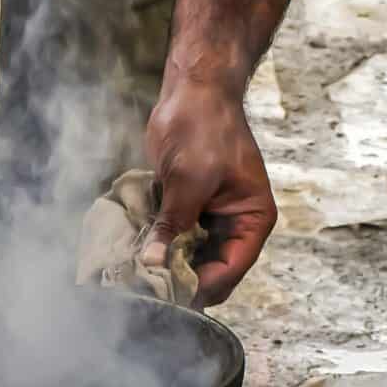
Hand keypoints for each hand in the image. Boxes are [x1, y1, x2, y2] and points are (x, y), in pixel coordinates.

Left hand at [142, 0, 287, 303]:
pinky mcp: (187, 208)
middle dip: (181, 278)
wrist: (193, 90)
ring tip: (136, 276)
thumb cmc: (204, 128)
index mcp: (252, 220)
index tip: (166, 296)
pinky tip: (134, 253)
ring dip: (166, 263)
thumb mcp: (190, 180)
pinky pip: (174, 238)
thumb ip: (174, 224)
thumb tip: (154, 263)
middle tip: (145, 290)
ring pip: (189, 257)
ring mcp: (211, 218)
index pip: (230, 270)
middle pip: (210, 270)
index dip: (200, 286)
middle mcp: (236, 225)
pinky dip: (157, 245)